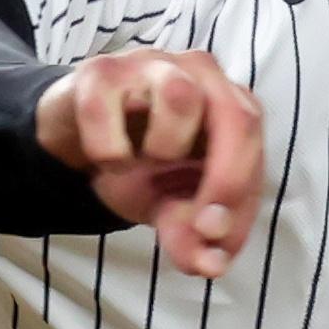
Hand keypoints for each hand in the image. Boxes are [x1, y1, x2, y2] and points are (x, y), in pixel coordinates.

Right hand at [35, 50, 264, 278]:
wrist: (73, 138)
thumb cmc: (138, 162)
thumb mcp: (169, 206)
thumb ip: (193, 234)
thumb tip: (210, 265)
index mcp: (230, 105)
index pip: (255, 147)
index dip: (241, 197)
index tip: (216, 241)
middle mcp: (202, 75)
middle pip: (239, 118)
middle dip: (225, 181)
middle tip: (200, 226)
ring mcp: (152, 64)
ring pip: (181, 96)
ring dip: (163, 149)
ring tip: (141, 163)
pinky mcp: (101, 70)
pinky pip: (109, 111)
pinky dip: (108, 150)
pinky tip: (107, 156)